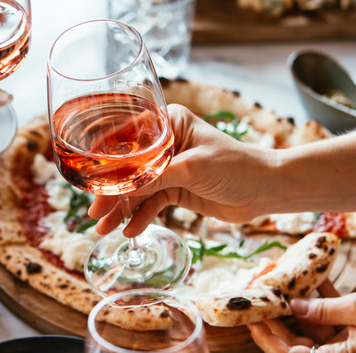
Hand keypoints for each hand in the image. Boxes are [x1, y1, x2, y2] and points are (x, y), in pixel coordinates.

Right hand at [88, 104, 276, 236]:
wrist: (267, 190)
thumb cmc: (236, 166)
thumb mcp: (192, 168)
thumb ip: (155, 177)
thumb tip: (120, 189)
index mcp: (168, 123)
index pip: (127, 137)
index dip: (105, 157)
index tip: (88, 176)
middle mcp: (165, 143)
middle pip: (128, 167)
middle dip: (110, 190)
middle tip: (94, 211)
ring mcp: (169, 168)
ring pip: (136, 188)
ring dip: (121, 208)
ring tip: (103, 228)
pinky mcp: (176, 189)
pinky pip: (151, 203)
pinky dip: (140, 217)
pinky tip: (130, 231)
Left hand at [248, 281, 355, 352]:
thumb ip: (325, 309)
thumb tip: (294, 306)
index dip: (269, 339)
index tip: (252, 320)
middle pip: (296, 341)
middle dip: (278, 319)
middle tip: (260, 298)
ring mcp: (347, 344)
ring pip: (310, 327)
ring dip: (297, 304)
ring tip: (280, 283)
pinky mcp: (355, 332)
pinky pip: (330, 317)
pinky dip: (321, 298)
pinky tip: (311, 278)